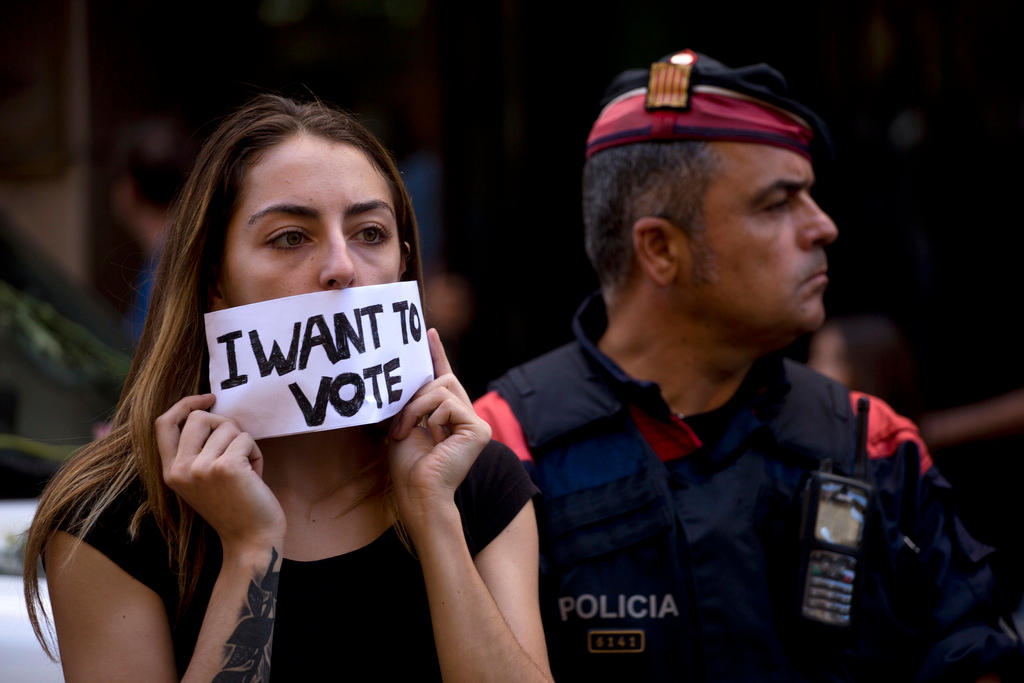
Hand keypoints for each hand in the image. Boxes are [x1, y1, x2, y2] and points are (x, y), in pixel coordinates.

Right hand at [156, 394, 284, 552]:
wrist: (251, 541)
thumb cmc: (234, 507)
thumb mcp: (202, 479)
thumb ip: (197, 450)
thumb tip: (210, 411)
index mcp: (170, 472)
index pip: (163, 423)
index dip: (185, 404)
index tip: (209, 398)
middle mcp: (180, 469)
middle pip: (199, 417)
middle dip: (225, 425)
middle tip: (238, 449)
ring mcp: (200, 468)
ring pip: (228, 426)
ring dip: (245, 444)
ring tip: (247, 471)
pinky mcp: (225, 467)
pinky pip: (246, 439)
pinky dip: (257, 453)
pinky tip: (255, 476)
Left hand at [388, 329, 490, 525]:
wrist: (418, 492)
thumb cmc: (408, 467)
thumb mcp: (403, 424)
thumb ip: (409, 401)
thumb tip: (402, 375)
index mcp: (448, 416)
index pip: (444, 378)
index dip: (436, 355)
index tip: (429, 333)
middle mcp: (465, 417)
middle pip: (441, 380)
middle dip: (414, 397)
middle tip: (399, 422)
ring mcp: (475, 423)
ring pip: (441, 389)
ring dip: (415, 409)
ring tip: (405, 432)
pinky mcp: (478, 429)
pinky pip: (447, 403)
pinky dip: (430, 418)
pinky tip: (433, 439)